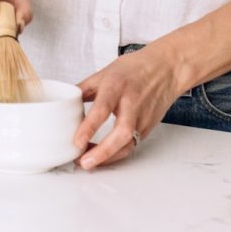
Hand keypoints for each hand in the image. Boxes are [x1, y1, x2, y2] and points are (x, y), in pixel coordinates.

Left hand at [74, 41, 179, 169]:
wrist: (166, 69)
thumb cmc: (135, 68)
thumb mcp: (105, 72)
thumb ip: (84, 89)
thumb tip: (64, 103)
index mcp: (117, 86)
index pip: (102, 108)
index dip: (89, 127)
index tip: (76, 141)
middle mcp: (131, 102)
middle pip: (121, 132)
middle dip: (102, 151)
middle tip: (84, 161)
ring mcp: (142, 117)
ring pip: (128, 144)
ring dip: (108, 157)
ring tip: (89, 162)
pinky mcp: (147, 127)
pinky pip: (131, 145)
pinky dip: (116, 154)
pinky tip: (103, 156)